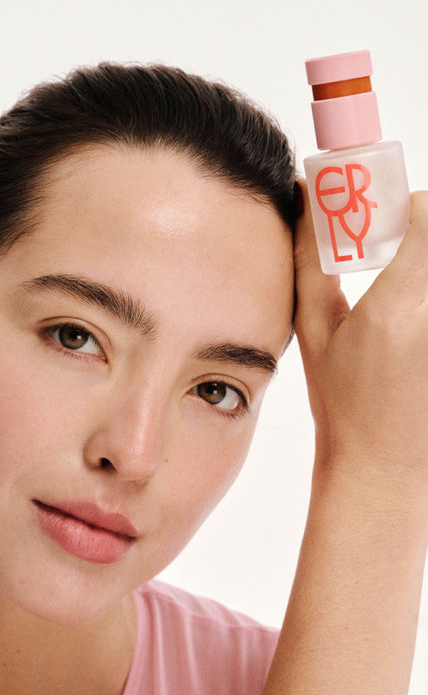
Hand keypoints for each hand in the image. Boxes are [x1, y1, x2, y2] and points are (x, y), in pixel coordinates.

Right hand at [294, 182, 427, 492]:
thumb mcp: (314, 331)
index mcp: (392, 313)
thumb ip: (314, 260)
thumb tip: (306, 198)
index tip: (399, 222)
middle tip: (404, 258)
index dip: (416, 207)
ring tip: (407, 306)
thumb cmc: (343, 404)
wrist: (384, 468)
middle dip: (426, 236)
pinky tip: (415, 339)